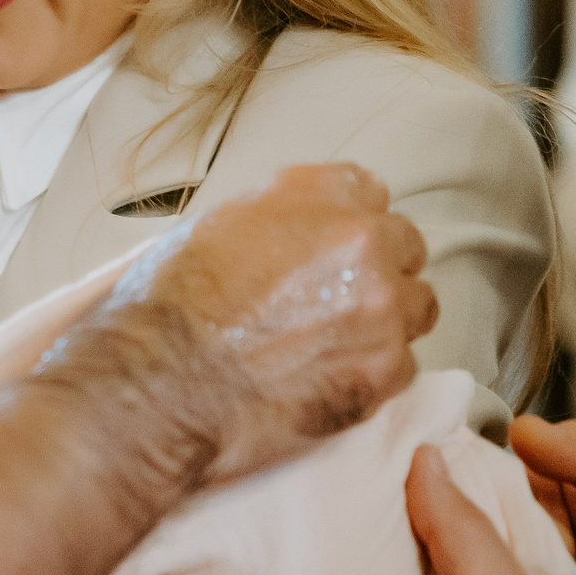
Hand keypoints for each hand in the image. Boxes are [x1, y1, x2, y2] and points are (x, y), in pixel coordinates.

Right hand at [92, 164, 435, 480]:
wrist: (159, 384)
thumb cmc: (165, 312)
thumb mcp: (210, 229)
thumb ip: (272, 220)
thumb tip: (287, 237)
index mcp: (314, 194)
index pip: (367, 190)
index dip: (349, 224)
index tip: (338, 247)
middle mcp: (358, 240)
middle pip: (403, 245)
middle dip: (376, 271)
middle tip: (336, 302)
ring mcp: (380, 306)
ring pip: (416, 306)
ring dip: (385, 322)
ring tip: (337, 347)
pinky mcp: (385, 370)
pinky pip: (405, 366)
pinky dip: (373, 375)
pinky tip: (328, 381)